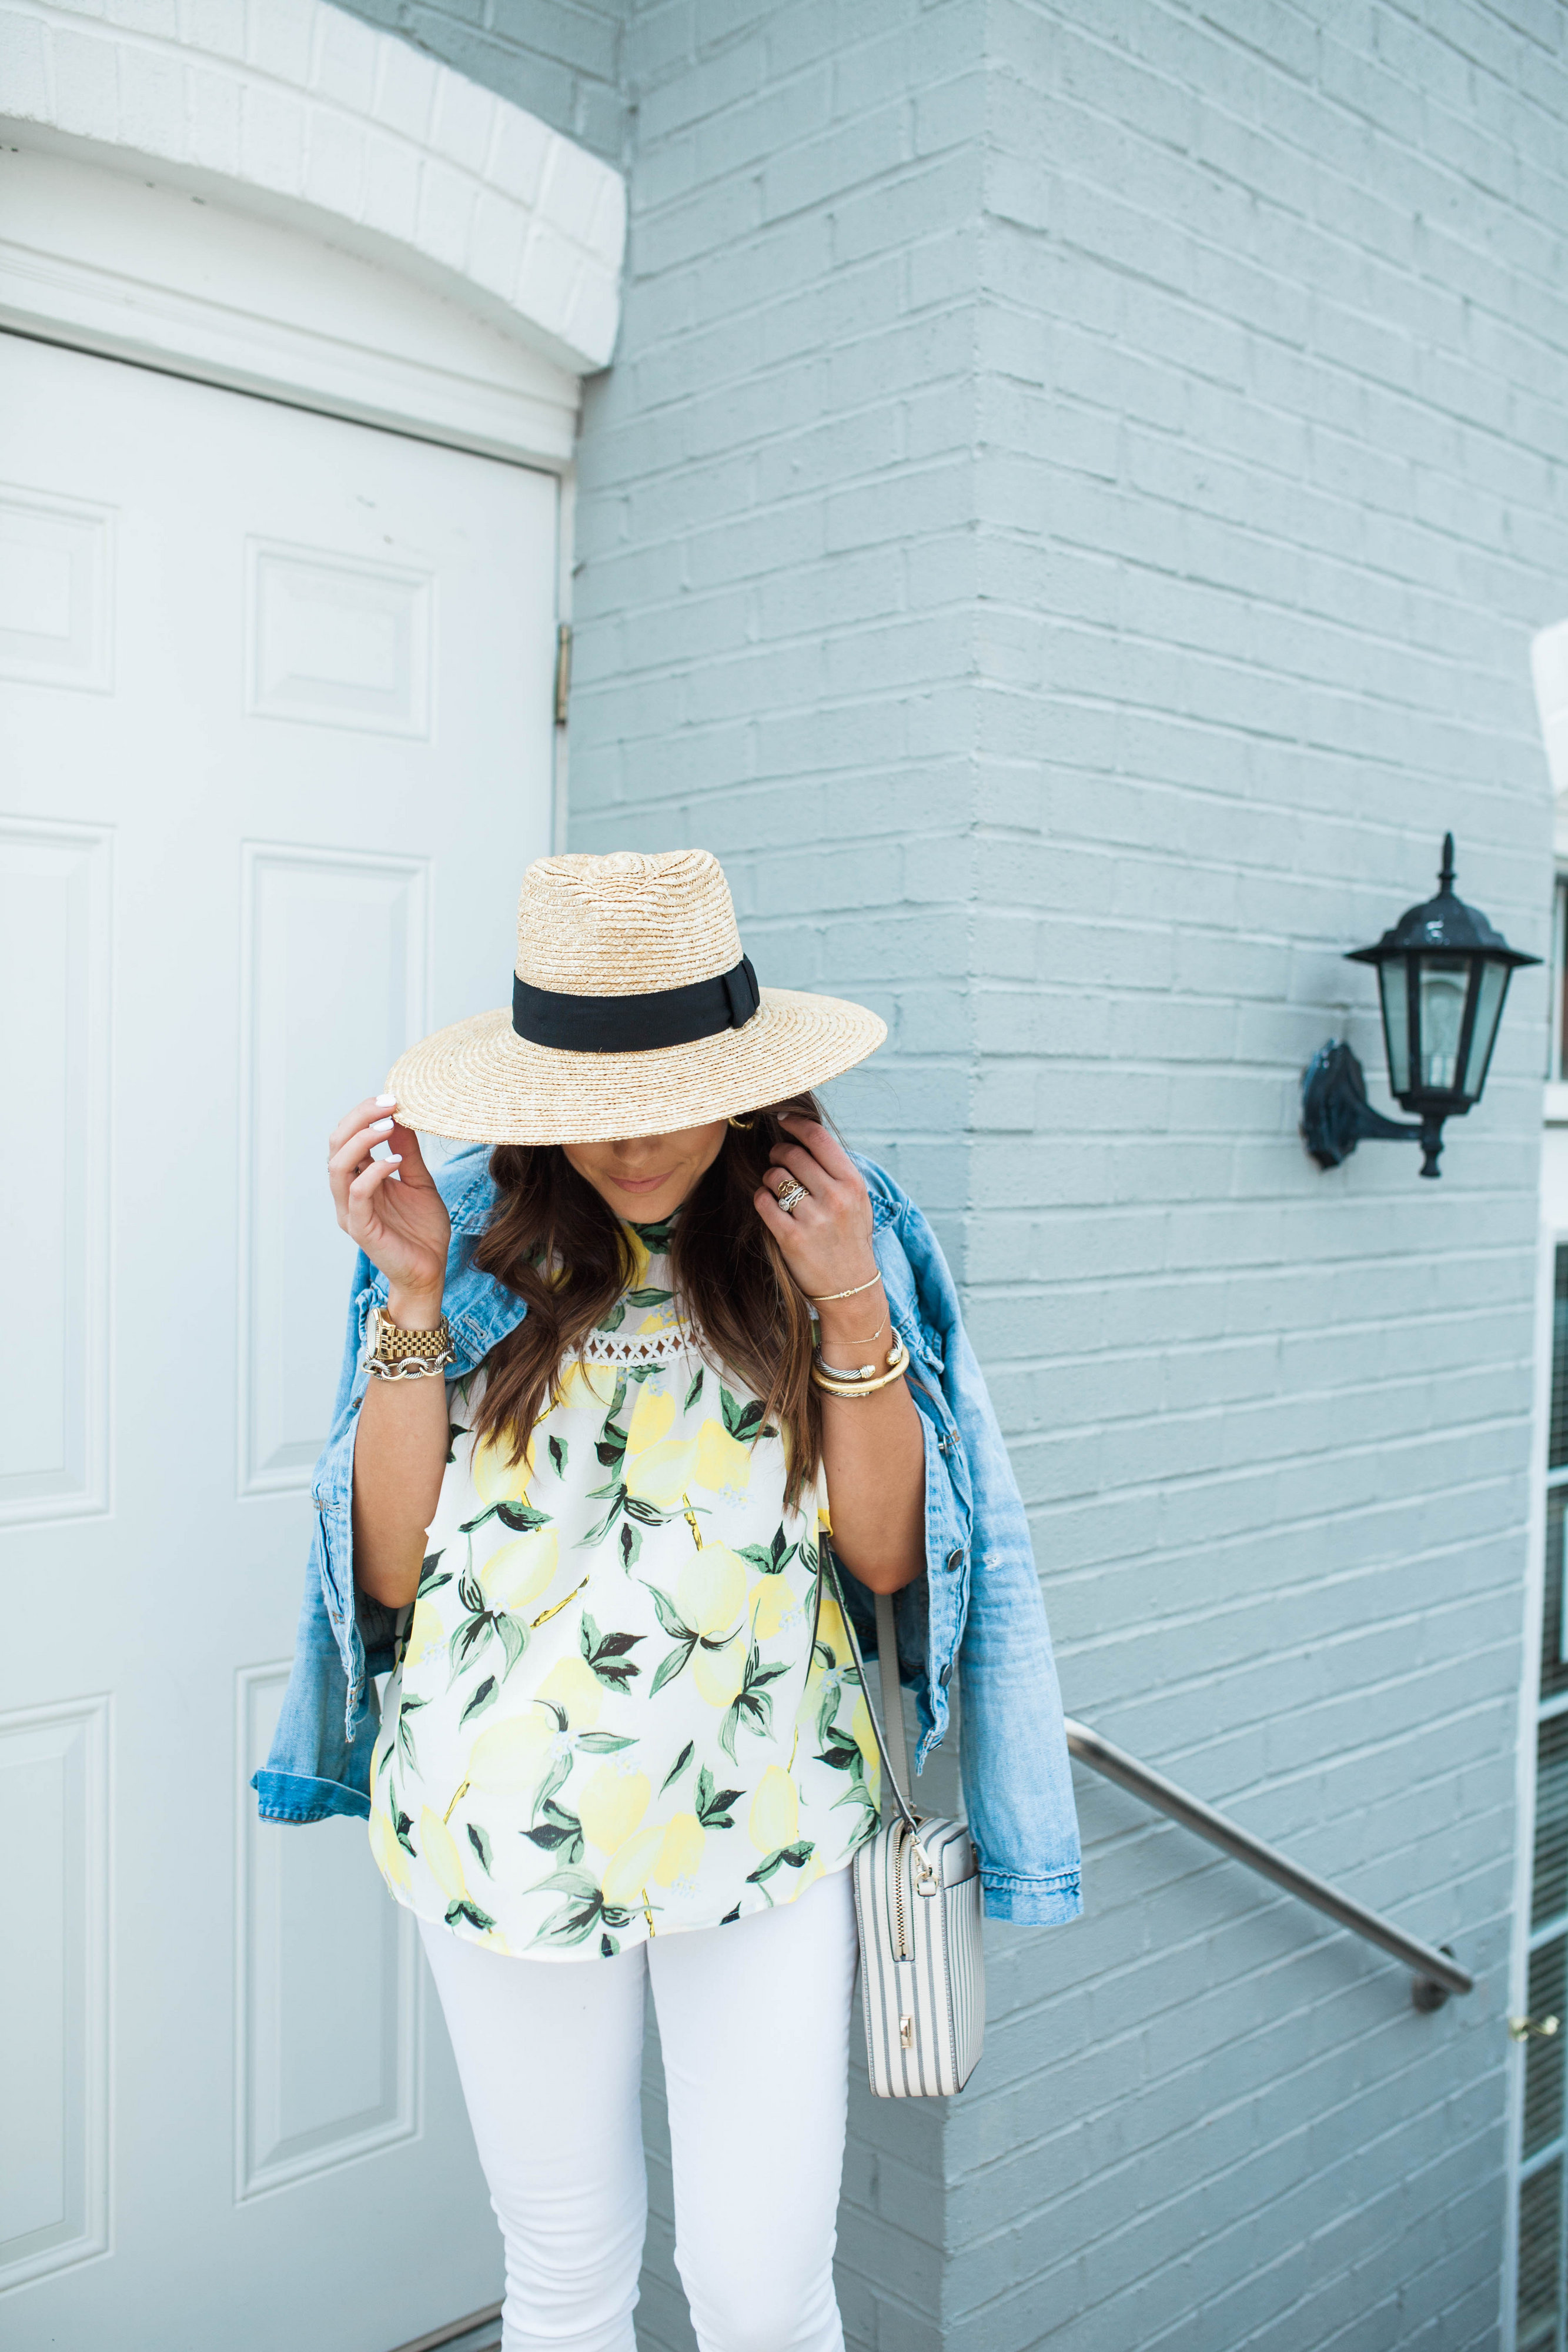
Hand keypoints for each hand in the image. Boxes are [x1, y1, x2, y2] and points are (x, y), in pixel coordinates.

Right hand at [327, 1096, 450, 1316]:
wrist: (431, 1270)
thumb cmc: (423, 1230)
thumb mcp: (419, 1181)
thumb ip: (408, 1152)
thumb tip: (402, 1116)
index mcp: (360, 1179)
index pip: (347, 1138)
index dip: (363, 1114)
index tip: (392, 1098)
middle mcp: (349, 1193)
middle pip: (337, 1145)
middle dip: (359, 1118)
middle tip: (389, 1102)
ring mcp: (351, 1211)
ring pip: (338, 1167)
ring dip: (361, 1140)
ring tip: (388, 1123)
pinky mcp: (361, 1229)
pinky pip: (357, 1194)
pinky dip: (373, 1172)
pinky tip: (395, 1160)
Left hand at [753, 1114, 879, 1307]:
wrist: (851, 1287)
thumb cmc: (849, 1238)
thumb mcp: (857, 1201)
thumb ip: (835, 1170)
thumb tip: (804, 1136)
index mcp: (852, 1183)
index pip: (818, 1138)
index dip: (795, 1123)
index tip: (783, 1119)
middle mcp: (835, 1197)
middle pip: (792, 1154)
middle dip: (778, 1153)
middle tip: (777, 1161)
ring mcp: (814, 1218)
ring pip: (775, 1176)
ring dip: (769, 1178)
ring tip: (777, 1189)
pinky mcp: (791, 1238)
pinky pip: (764, 1202)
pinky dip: (762, 1199)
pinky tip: (769, 1204)